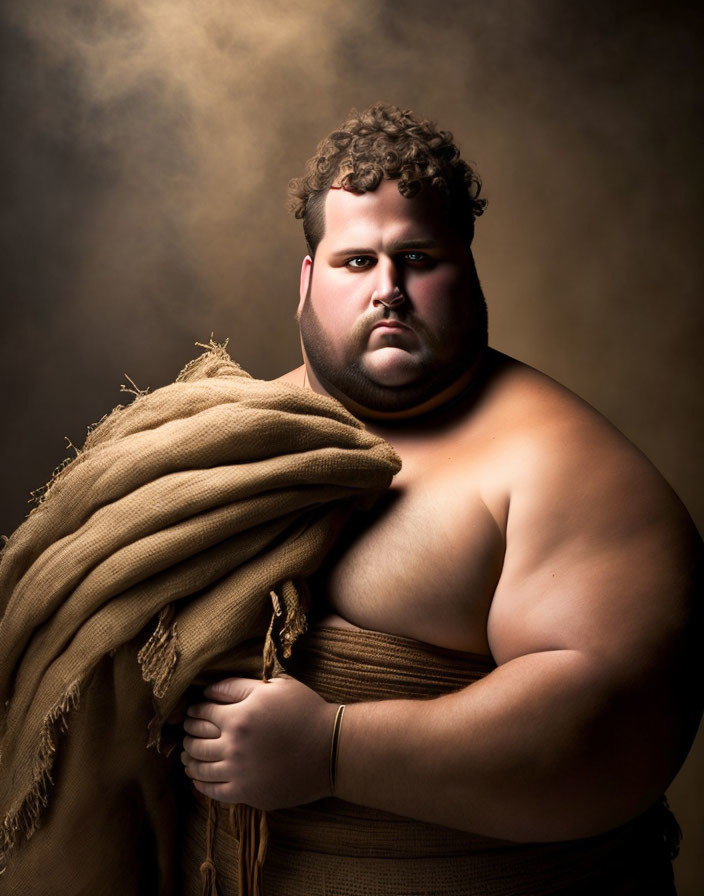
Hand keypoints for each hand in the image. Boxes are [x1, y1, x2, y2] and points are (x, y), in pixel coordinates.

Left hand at [181, 675, 337, 808]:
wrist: (331, 749)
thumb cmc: (306, 711)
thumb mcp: (275, 687)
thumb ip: (238, 686)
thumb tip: (209, 690)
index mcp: (239, 717)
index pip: (201, 713)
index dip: (195, 710)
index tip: (194, 710)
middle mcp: (234, 747)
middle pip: (195, 740)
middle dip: (188, 733)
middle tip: (188, 730)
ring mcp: (239, 773)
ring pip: (199, 767)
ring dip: (189, 758)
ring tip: (188, 753)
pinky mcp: (247, 794)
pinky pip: (213, 791)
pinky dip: (200, 782)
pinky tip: (198, 776)